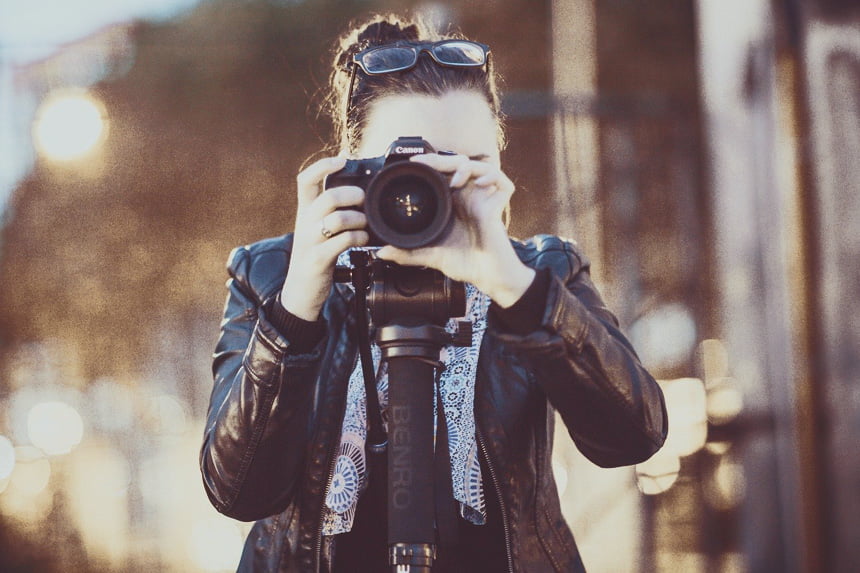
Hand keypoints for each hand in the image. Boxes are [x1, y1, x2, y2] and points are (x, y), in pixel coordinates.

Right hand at [280, 156, 368, 319]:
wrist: (299, 292)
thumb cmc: (315, 256)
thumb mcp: (317, 230)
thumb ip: (331, 212)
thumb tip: (360, 193)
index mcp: (304, 212)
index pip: (306, 180)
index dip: (323, 166)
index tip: (342, 161)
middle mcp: (304, 223)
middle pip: (328, 197)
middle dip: (352, 195)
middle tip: (364, 201)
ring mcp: (310, 241)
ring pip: (337, 219)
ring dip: (358, 219)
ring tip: (365, 225)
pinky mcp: (317, 259)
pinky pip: (342, 242)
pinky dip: (358, 238)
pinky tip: (363, 241)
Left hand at [376, 153, 534, 307]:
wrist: (487, 277)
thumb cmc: (465, 264)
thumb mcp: (431, 256)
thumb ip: (407, 253)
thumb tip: (382, 253)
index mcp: (453, 203)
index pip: (442, 174)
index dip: (431, 163)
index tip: (413, 163)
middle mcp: (468, 197)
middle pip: (458, 165)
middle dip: (442, 159)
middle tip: (426, 163)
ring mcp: (484, 200)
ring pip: (480, 167)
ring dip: (466, 167)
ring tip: (455, 181)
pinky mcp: (498, 206)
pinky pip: (502, 183)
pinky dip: (492, 177)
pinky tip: (480, 184)